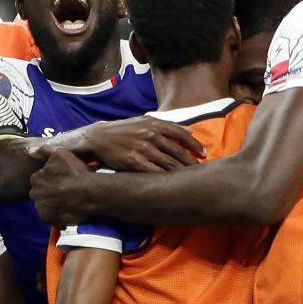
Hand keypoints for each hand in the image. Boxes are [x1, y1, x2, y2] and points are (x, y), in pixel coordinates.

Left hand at [28, 147, 98, 225]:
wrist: (90, 193)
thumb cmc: (76, 172)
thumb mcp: (61, 154)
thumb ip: (44, 151)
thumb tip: (31, 152)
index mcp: (35, 178)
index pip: (39, 179)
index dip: (51, 179)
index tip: (62, 180)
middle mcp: (34, 194)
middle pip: (40, 192)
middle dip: (49, 191)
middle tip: (64, 190)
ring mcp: (41, 208)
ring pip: (44, 204)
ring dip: (52, 202)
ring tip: (67, 200)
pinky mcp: (48, 219)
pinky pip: (50, 216)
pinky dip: (56, 213)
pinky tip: (66, 208)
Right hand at [70, 115, 205, 173]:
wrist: (98, 138)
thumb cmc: (124, 130)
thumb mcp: (145, 121)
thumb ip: (167, 126)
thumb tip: (191, 130)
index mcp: (154, 124)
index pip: (181, 134)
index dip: (195, 145)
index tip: (204, 153)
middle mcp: (150, 135)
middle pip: (178, 151)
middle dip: (191, 162)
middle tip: (199, 169)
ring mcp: (142, 149)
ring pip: (168, 163)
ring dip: (181, 172)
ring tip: (189, 178)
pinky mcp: (134, 162)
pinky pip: (154, 172)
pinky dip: (165, 177)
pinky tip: (172, 182)